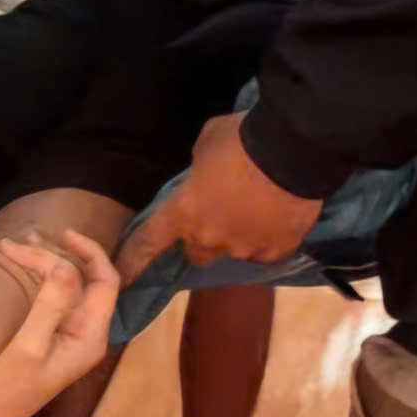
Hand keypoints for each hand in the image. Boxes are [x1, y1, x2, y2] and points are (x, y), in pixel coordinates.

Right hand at [0, 232, 118, 416]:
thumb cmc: (4, 388)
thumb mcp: (28, 347)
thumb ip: (50, 305)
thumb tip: (66, 265)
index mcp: (90, 337)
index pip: (105, 282)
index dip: (90, 251)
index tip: (61, 233)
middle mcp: (83, 334)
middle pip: (83, 279)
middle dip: (57, 253)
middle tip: (20, 242)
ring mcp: (64, 335)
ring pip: (65, 286)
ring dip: (45, 261)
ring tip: (16, 244)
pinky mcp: (45, 336)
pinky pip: (50, 296)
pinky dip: (36, 276)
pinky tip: (17, 264)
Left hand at [116, 115, 321, 283]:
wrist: (294, 149)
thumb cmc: (241, 139)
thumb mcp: (206, 144)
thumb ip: (198, 169)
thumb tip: (205, 176)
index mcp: (184, 212)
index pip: (149, 242)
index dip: (133, 259)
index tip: (122, 277)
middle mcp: (210, 238)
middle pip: (197, 252)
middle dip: (203, 237)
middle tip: (219, 213)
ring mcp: (245, 249)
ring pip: (234, 252)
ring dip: (238, 236)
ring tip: (256, 209)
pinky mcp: (278, 251)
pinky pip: (266, 251)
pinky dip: (268, 238)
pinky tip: (278, 215)